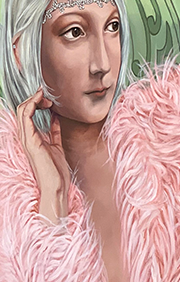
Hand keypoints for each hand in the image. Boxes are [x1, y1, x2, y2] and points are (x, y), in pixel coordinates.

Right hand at [16, 88, 69, 223]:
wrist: (56, 185)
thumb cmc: (56, 169)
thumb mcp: (56, 144)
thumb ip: (54, 131)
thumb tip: (55, 118)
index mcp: (30, 137)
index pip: (26, 113)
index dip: (35, 102)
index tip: (49, 99)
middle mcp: (25, 136)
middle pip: (22, 109)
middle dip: (34, 98)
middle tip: (48, 96)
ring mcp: (26, 139)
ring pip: (22, 111)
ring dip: (34, 100)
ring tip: (46, 97)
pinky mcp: (31, 141)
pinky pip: (26, 119)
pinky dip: (32, 107)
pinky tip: (43, 104)